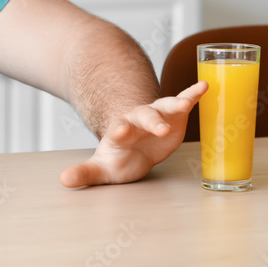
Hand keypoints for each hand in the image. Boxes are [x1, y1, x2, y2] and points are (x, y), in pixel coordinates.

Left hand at [59, 80, 207, 187]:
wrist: (134, 146)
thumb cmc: (119, 158)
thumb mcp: (103, 169)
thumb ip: (84, 173)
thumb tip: (63, 180)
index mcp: (119, 133)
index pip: (118, 131)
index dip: (119, 131)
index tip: (119, 132)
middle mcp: (137, 120)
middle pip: (143, 117)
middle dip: (151, 121)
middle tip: (161, 127)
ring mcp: (156, 115)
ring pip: (164, 107)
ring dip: (175, 104)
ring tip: (187, 102)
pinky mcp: (173, 115)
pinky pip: (183, 101)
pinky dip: (193, 94)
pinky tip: (204, 86)